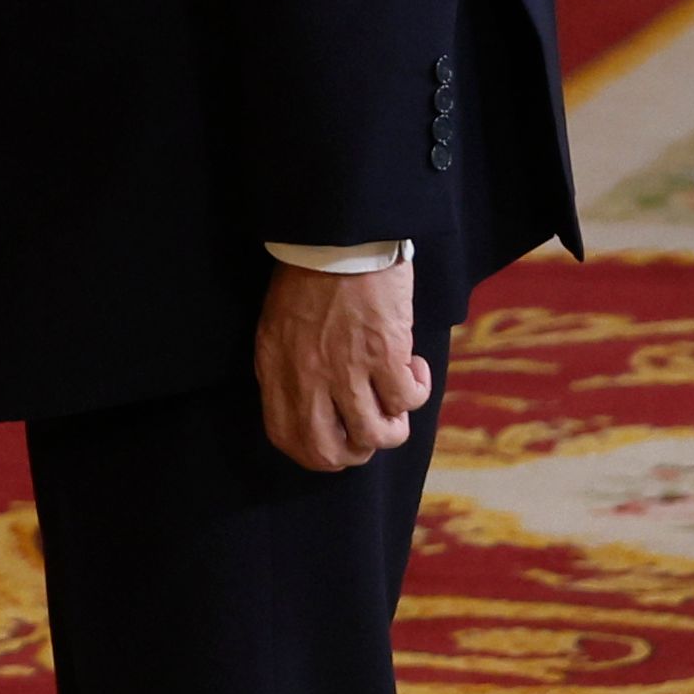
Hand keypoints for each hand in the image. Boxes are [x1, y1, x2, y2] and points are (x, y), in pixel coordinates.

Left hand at [254, 257, 430, 472]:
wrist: (338, 238)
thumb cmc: (308, 278)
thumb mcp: (277, 328)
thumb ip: (287, 371)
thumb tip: (310, 409)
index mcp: (276, 369)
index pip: (286, 438)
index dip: (315, 455)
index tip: (338, 445)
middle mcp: (308, 377)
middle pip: (330, 452)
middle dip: (356, 453)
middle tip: (372, 428)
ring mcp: (347, 369)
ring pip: (377, 435)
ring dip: (394, 426)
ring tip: (397, 397)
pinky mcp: (385, 355)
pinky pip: (408, 402)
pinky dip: (417, 391)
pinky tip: (414, 366)